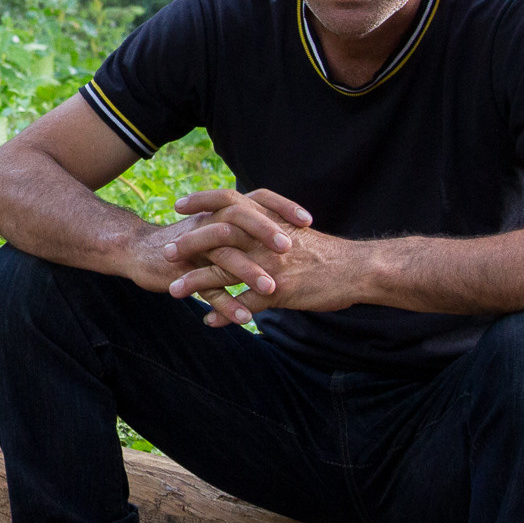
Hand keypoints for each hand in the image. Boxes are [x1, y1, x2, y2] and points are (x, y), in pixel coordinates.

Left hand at [162, 190, 380, 326]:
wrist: (356, 269)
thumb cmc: (325, 251)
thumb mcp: (293, 229)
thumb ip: (266, 226)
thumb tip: (246, 222)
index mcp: (268, 221)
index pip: (229, 201)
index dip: (202, 200)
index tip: (179, 204)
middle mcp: (266, 239)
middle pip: (218, 234)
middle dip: (189, 242)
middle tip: (166, 250)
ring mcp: (270, 266)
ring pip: (225, 271)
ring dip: (196, 282)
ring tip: (174, 291)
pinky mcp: (279, 292)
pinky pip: (244, 305)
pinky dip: (225, 313)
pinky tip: (209, 321)